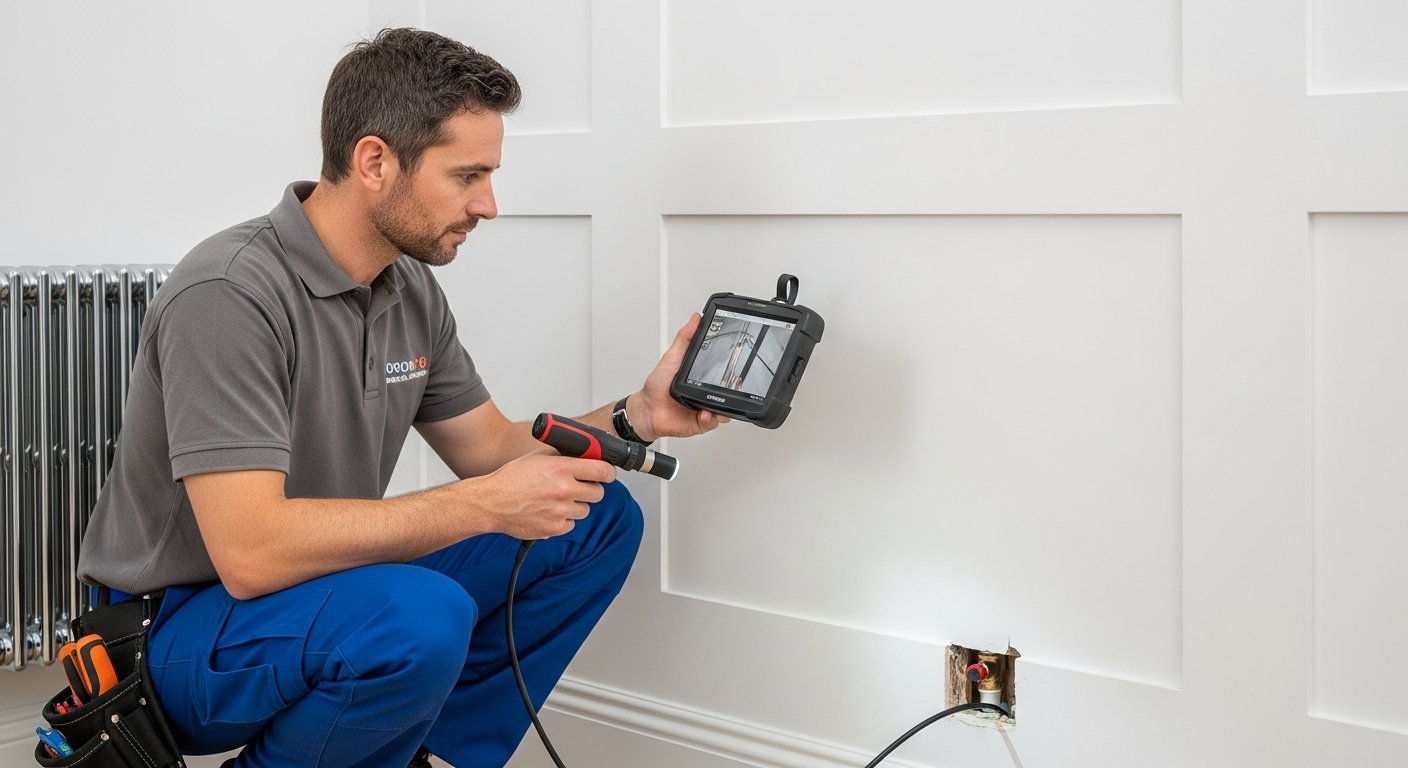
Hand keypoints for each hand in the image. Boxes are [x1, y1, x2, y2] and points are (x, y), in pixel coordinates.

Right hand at [474, 453, 615, 538]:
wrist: (491, 502)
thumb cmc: (511, 479)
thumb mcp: (537, 457)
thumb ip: (563, 456)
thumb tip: (583, 455)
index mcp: (562, 468)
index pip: (602, 471)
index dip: (608, 473)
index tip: (607, 474)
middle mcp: (564, 490)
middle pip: (598, 493)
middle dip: (590, 489)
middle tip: (579, 487)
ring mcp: (560, 511)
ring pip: (585, 510)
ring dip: (576, 505)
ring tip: (556, 500)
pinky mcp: (554, 528)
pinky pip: (571, 524)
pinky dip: (563, 519)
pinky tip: (548, 511)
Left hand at [631, 313, 731, 440]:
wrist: (648, 411)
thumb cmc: (657, 386)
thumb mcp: (672, 356)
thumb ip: (685, 338)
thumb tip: (696, 318)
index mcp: (702, 375)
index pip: (724, 370)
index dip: (733, 368)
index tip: (737, 363)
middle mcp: (707, 391)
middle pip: (730, 390)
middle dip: (736, 389)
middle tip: (735, 385)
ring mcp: (706, 407)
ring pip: (726, 408)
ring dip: (725, 406)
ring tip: (716, 403)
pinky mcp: (702, 422)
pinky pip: (714, 421)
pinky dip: (711, 418)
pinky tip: (705, 412)